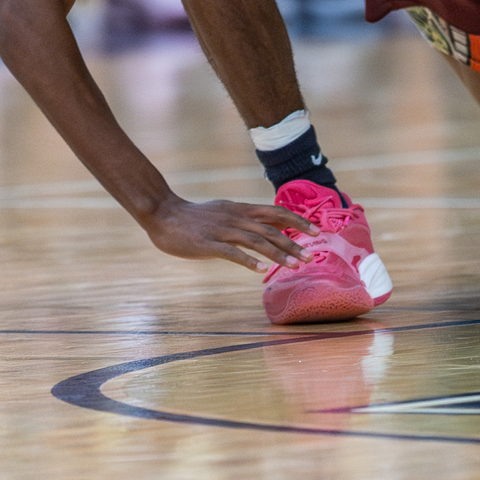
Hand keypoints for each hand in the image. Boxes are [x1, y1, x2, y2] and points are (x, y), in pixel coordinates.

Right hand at [142, 193, 311, 272]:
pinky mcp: (208, 243)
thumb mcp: (224, 211)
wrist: (163, 213)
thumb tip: (266, 225)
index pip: (275, 212)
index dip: (297, 221)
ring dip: (278, 253)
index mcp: (241, 209)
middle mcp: (236, 218)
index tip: (316, 231)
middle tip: (313, 256)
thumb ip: (244, 218)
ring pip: (257, 241)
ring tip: (295, 266)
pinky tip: (262, 270)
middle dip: (294, 243)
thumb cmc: (194, 217)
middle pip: (271, 229)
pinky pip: (232, 252)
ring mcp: (222, 230)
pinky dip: (249, 261)